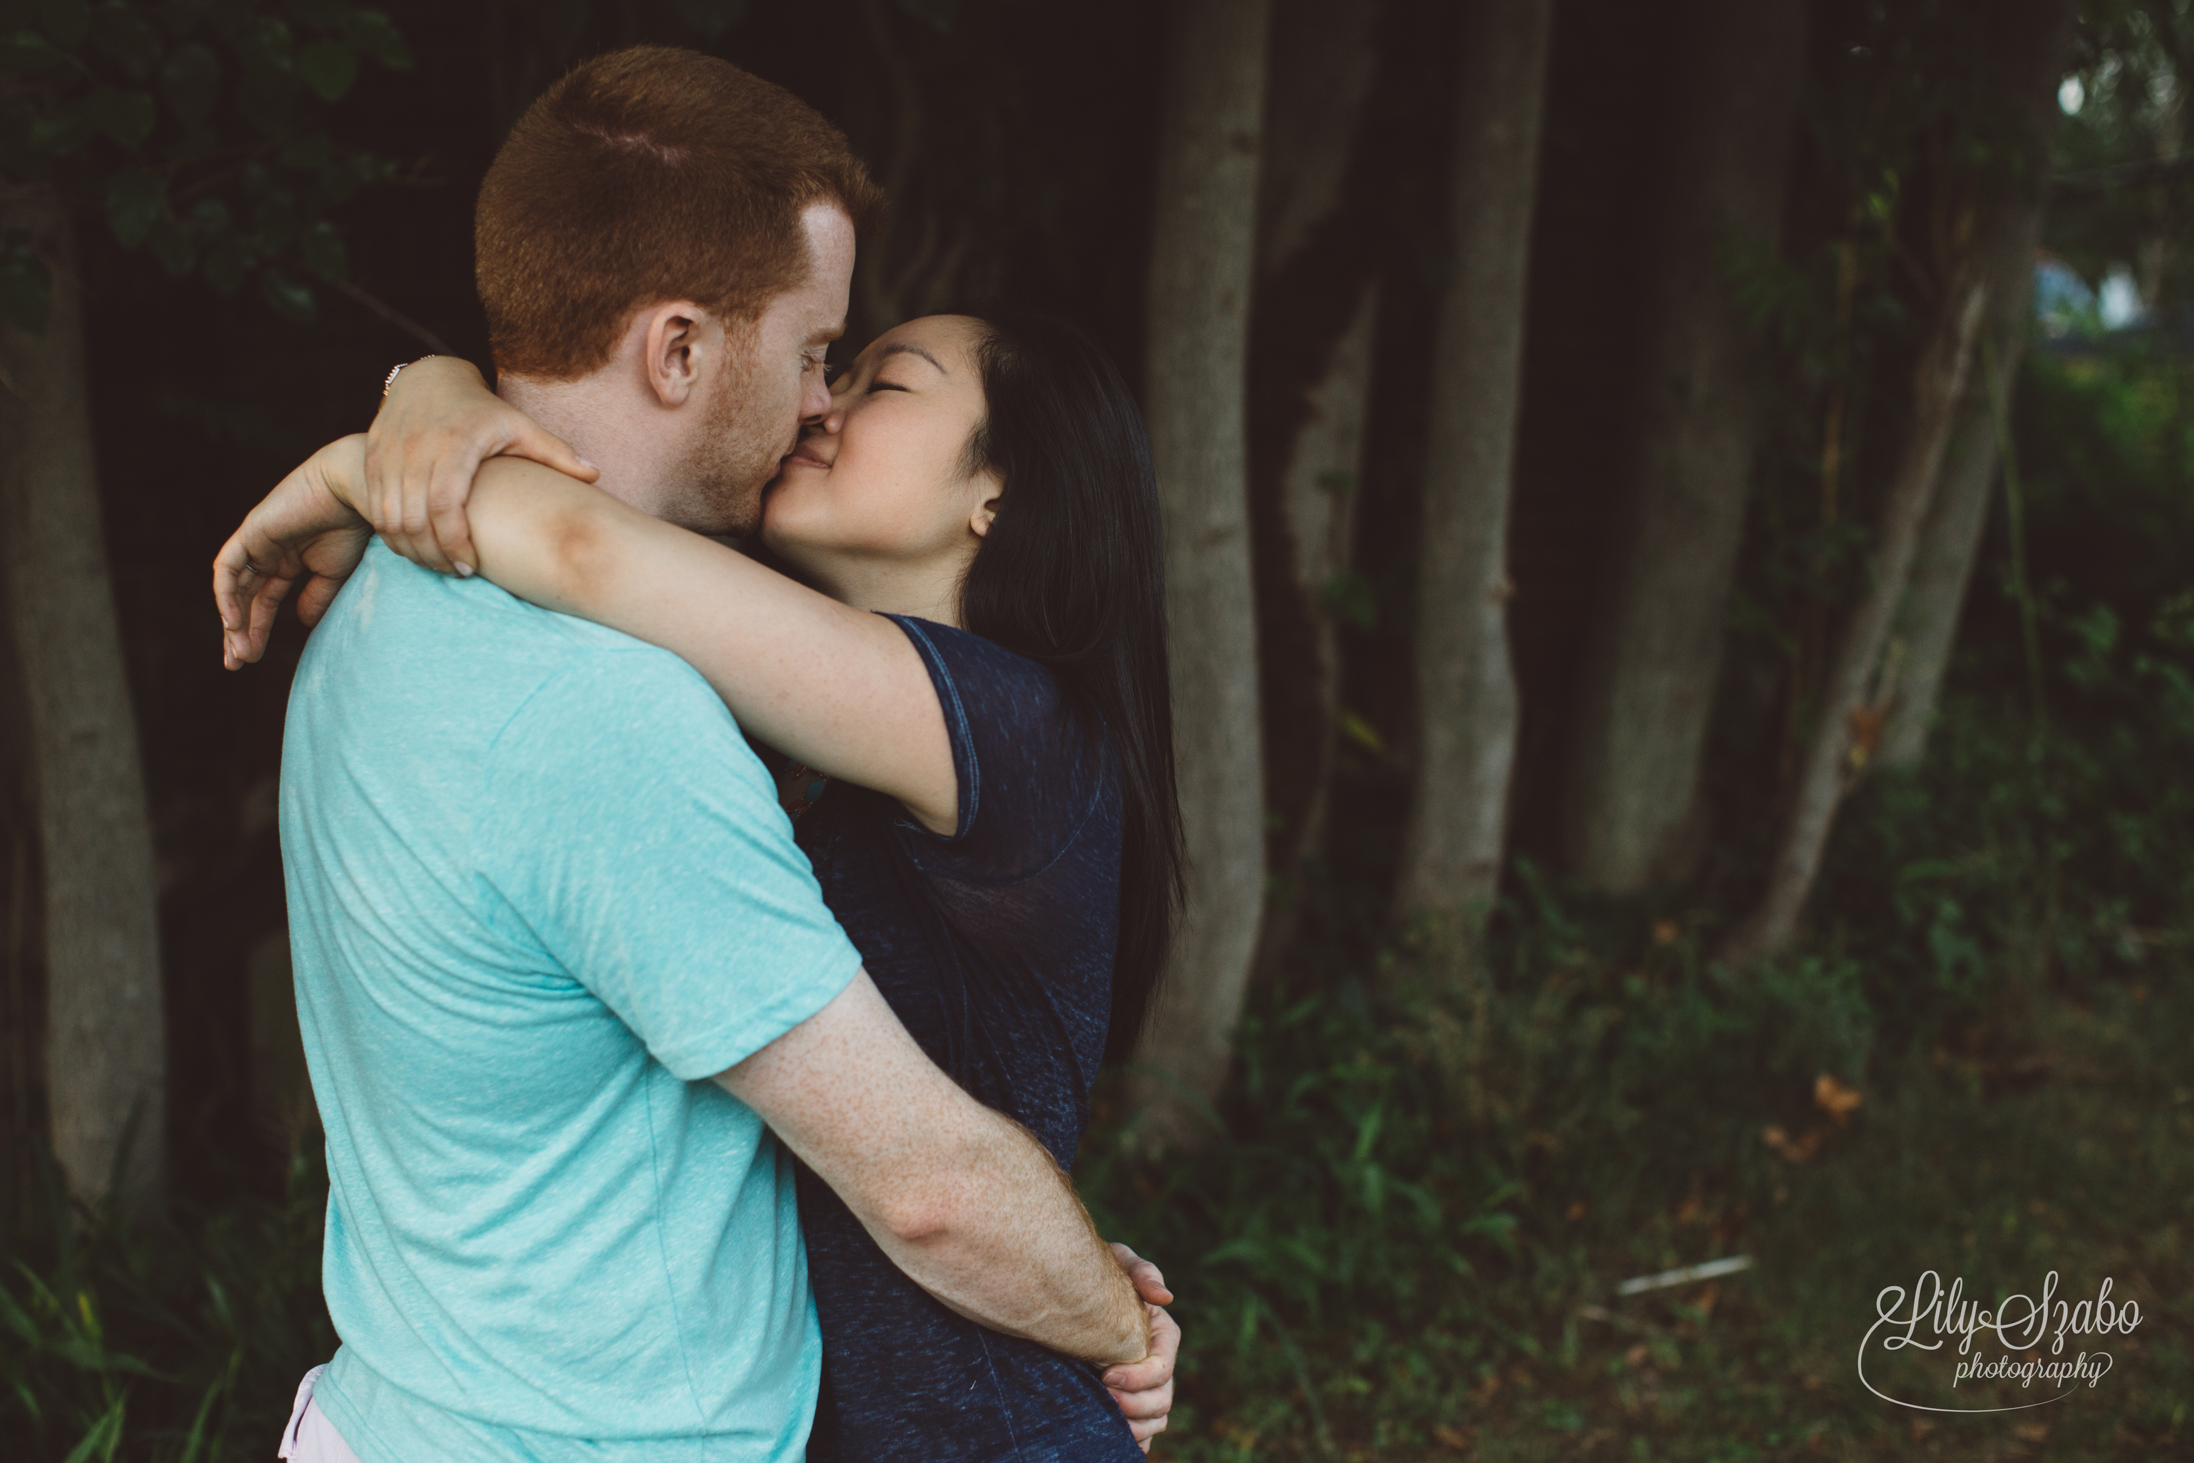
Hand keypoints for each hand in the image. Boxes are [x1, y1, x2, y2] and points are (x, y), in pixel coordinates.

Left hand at [213, 435, 372, 667]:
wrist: (352, 493)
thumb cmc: (351, 527)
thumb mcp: (334, 574)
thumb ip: (315, 598)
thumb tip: (301, 623)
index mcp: (287, 561)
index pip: (263, 601)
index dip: (256, 630)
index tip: (252, 659)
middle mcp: (266, 553)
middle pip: (244, 598)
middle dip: (238, 632)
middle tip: (236, 663)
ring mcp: (255, 543)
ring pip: (233, 588)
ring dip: (232, 621)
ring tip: (238, 652)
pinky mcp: (249, 533)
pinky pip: (227, 568)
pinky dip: (226, 595)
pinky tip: (232, 622)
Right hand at [364, 355, 597, 575]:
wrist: (429, 380)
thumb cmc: (482, 411)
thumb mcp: (519, 426)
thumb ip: (555, 452)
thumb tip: (595, 475)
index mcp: (454, 443)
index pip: (444, 504)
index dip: (454, 543)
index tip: (472, 567)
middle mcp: (415, 448)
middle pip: (413, 519)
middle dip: (433, 555)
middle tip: (458, 573)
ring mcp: (388, 453)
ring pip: (388, 517)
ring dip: (411, 549)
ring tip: (439, 564)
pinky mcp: (371, 458)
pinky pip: (373, 507)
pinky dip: (391, 534)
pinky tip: (416, 547)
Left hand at [1105, 1244, 1178, 1452]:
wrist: (1066, 1289)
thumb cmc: (1094, 1270)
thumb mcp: (1118, 1259)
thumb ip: (1141, 1271)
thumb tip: (1164, 1298)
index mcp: (1162, 1334)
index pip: (1163, 1366)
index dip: (1139, 1377)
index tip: (1105, 1373)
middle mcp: (1158, 1363)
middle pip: (1162, 1399)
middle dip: (1134, 1405)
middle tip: (1099, 1395)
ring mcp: (1145, 1385)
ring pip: (1156, 1419)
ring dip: (1134, 1425)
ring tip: (1102, 1419)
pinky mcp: (1128, 1401)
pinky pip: (1142, 1433)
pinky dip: (1133, 1440)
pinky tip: (1108, 1436)